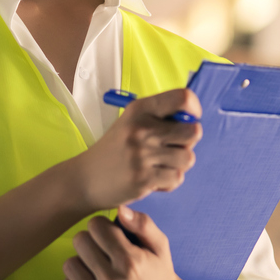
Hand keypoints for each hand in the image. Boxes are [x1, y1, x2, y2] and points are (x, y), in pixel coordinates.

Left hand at [60, 207, 195, 279]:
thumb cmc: (161, 274)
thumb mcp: (160, 246)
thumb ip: (143, 224)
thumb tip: (120, 209)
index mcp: (131, 261)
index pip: (96, 227)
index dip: (101, 225)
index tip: (107, 231)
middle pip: (80, 243)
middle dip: (90, 239)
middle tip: (100, 247)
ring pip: (70, 266)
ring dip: (80, 261)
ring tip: (93, 264)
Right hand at [73, 88, 202, 208]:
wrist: (85, 179)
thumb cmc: (115, 149)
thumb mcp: (132, 123)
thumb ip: (160, 118)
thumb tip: (194, 120)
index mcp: (140, 109)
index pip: (182, 98)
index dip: (194, 109)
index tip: (188, 120)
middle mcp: (142, 129)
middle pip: (193, 131)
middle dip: (188, 142)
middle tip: (172, 148)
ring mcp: (142, 154)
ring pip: (188, 158)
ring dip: (179, 165)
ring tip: (161, 165)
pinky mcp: (143, 179)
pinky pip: (177, 178)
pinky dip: (169, 182)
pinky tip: (154, 179)